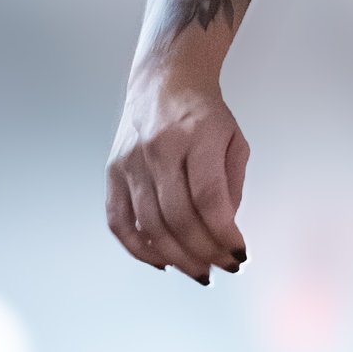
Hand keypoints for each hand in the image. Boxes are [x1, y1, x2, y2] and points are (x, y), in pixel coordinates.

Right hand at [107, 48, 248, 283]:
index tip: (239, 253)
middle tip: (223, 267)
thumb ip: (232, 186)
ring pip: (150, 225)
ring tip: (199, 271)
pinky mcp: (113, 171)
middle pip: (178, 218)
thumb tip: (224, 232)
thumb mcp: (234, 142)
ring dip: (177, 258)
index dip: (224, 235)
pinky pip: (119, 220)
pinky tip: (162, 261)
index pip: (208, 199)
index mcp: (195, 138)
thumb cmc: (205, 113)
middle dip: (205, 252)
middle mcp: (158, 150)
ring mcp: (131, 162)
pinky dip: (139, 248)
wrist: (164, 80)